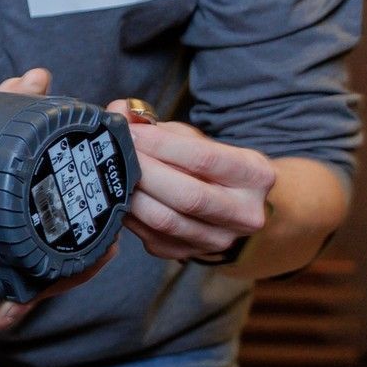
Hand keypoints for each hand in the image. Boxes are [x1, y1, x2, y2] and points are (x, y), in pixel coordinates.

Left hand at [109, 102, 273, 260]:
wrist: (230, 207)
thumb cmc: (209, 166)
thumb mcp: (195, 140)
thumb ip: (159, 127)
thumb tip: (118, 112)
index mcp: (254, 175)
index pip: (204, 159)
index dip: (162, 145)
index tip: (131, 132)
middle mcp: (244, 213)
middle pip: (187, 196)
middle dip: (144, 171)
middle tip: (115, 153)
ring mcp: (218, 240)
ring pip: (166, 221)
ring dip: (132, 195)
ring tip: (112, 174)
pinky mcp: (190, 254)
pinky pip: (152, 237)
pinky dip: (130, 216)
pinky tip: (119, 197)